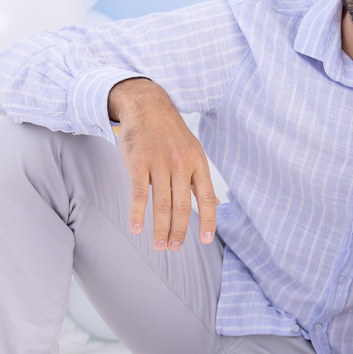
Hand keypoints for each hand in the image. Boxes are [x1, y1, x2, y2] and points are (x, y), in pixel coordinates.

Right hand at [108, 78, 218, 250]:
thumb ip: (200, 178)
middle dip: (180, 230)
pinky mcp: (138, 163)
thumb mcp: (194, 151)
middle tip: (174, 248)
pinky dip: (138, 213)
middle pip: (183, 206)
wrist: (147, 106)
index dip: (208, 221)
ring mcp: (160, 164)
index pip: (208, 198)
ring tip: (160, 245)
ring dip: (161, 228)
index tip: (206, 240)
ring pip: (162, 203)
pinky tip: (137, 228)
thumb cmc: (171, 134)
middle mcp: (182, 165)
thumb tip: (215, 203)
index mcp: (199, 164)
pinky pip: (140, 193)